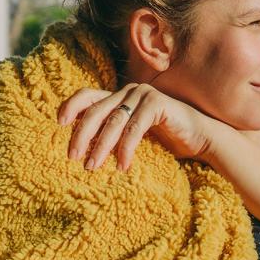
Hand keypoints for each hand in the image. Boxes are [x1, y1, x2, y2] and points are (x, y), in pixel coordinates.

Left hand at [58, 83, 213, 170]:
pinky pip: (134, 128)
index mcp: (118, 97)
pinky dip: (126, 149)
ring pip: (113, 122)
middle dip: (81, 135)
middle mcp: (128, 92)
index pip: (87, 95)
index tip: (59, 124)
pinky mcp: (157, 104)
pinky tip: (123, 166)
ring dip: (101, 147)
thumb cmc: (165, 139)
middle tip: (73, 157)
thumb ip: (112, 134)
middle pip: (95, 111)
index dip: (70, 106)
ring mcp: (143, 95)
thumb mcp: (132, 135)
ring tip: (92, 167)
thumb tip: (81, 148)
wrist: (200, 139)